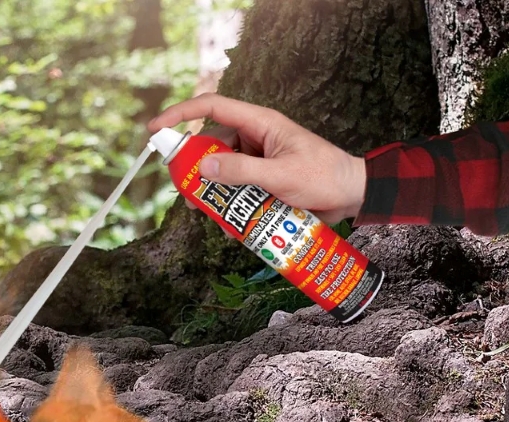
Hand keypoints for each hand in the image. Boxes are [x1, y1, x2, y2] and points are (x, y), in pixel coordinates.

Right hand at [149, 94, 366, 223]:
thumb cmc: (325, 177)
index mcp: (260, 124)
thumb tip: (204, 167)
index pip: (212, 107)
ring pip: (221, 174)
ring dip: (215, 196)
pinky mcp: (261, 181)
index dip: (181, 115)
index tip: (156, 131)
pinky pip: (236, 191)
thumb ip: (242, 171)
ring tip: (216, 217)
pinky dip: (230, 208)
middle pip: (211, 146)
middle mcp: (255, 138)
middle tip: (187, 195)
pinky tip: (234, 227)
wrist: (352, 195)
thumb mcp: (281, 176)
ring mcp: (257, 160)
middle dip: (196, 171)